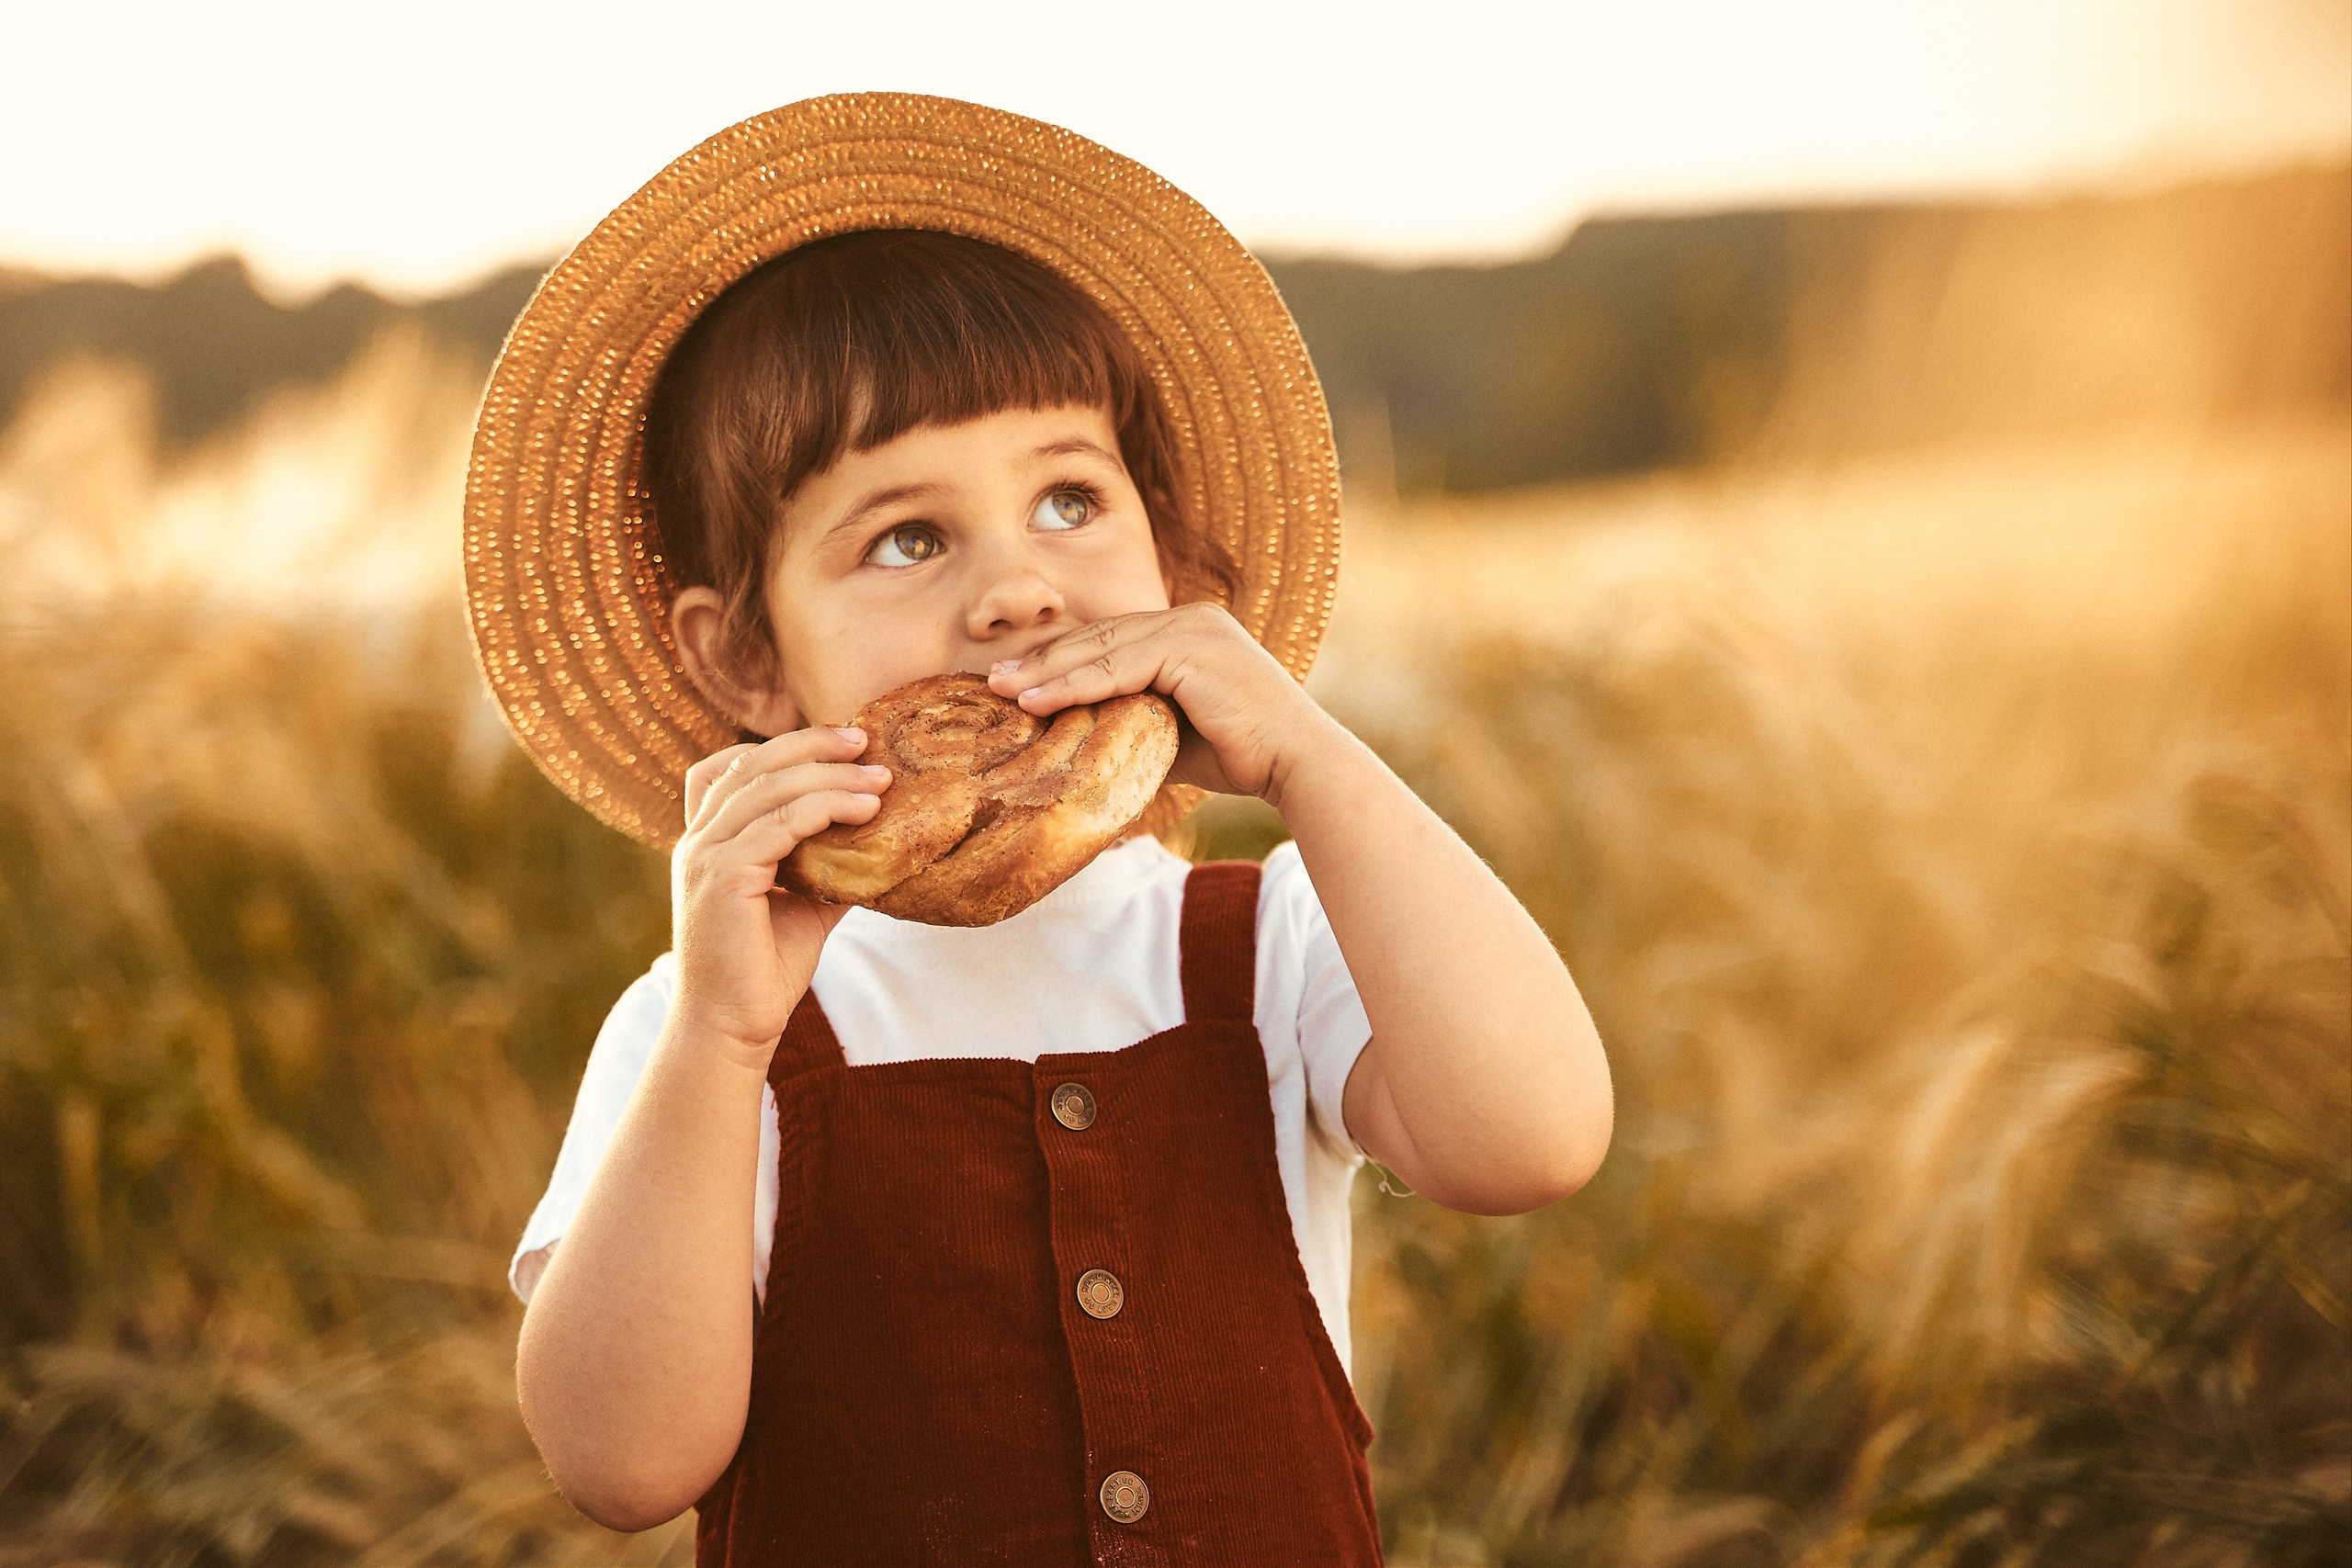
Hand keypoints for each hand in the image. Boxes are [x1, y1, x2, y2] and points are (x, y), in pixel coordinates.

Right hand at [669, 727, 891, 1059]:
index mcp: (707, 840)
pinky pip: (777, 825)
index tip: (841, 741)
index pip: (731, 766)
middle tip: (866, 740)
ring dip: (831, 776)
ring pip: (769, 789)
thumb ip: (830, 864)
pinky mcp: (722, 878)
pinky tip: (864, 811)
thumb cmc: (764, 969)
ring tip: (881, 779)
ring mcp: (704, 856)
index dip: (783, 745)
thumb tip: (884, 840)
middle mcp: (697, 840)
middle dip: (813, 744)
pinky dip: (824, 809)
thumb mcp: (804, 904)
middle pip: (752, 763)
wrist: (732, 1027)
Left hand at [984, 603, 1339, 803]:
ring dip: (1047, 671)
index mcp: (1188, 629)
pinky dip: (1073, 685)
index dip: (1061, 659)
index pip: (1111, 640)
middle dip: (1043, 659)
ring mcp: (1193, 627)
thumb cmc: (1241, 756)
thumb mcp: (1171, 731)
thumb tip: (1077, 739)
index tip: (1016, 681)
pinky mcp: (1192, 646)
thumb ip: (1131, 719)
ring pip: (1102, 648)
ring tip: (1002, 691)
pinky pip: (1119, 667)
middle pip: (1100, 637)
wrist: (1296, 763)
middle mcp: (1191, 618)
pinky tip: (1035, 701)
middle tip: (993, 680)